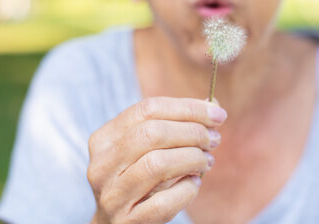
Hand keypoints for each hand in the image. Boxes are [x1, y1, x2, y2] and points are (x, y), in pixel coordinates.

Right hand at [88, 97, 226, 223]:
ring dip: (192, 158)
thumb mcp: (151, 148)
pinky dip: (186, 190)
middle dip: (192, 132)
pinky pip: (163, 202)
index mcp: (104, 138)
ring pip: (156, 164)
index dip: (187, 108)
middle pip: (152, 133)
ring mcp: (111, 195)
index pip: (148, 109)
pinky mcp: (126, 221)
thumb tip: (213, 107)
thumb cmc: (141, 179)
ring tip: (207, 161)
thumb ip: (178, 124)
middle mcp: (101, 165)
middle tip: (214, 139)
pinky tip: (194, 184)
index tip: (217, 114)